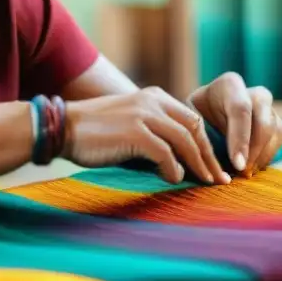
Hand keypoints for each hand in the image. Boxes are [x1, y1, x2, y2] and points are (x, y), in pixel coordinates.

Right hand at [62, 87, 230, 184]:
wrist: (63, 128)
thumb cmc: (94, 132)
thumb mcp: (129, 122)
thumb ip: (153, 131)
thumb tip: (177, 160)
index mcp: (153, 97)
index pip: (191, 119)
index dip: (205, 143)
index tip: (212, 165)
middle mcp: (152, 101)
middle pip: (194, 128)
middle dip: (208, 155)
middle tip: (218, 178)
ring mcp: (143, 115)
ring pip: (184, 141)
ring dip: (198, 164)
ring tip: (204, 183)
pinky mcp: (134, 132)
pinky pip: (165, 154)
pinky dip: (173, 169)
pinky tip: (173, 180)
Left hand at [190, 72, 281, 176]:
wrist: (208, 112)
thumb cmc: (195, 115)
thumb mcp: (189, 118)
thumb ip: (196, 132)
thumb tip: (200, 158)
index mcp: (230, 85)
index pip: (241, 109)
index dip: (241, 138)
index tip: (237, 164)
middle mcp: (255, 93)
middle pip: (264, 123)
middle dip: (254, 152)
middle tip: (241, 173)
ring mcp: (269, 107)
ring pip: (275, 133)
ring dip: (261, 157)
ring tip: (243, 173)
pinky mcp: (277, 122)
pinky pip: (278, 141)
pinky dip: (266, 157)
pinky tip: (249, 166)